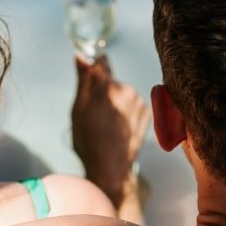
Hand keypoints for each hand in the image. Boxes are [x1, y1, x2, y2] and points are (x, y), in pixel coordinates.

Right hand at [70, 55, 148, 206]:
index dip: (94, 67)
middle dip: (103, 92)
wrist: (111, 168)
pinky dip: (126, 111)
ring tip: (107, 125)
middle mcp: (126, 90)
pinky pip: (133, 104)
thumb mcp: (78, 110)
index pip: (102, 62)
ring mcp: (139, 102)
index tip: (90, 73)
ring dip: (116, 103)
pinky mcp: (147, 112)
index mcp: (106, 87)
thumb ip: (83, 80)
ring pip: (123, 93)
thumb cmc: (89, 142)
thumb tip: (81, 57)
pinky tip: (119, 128)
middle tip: (95, 114)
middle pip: (112, 81)